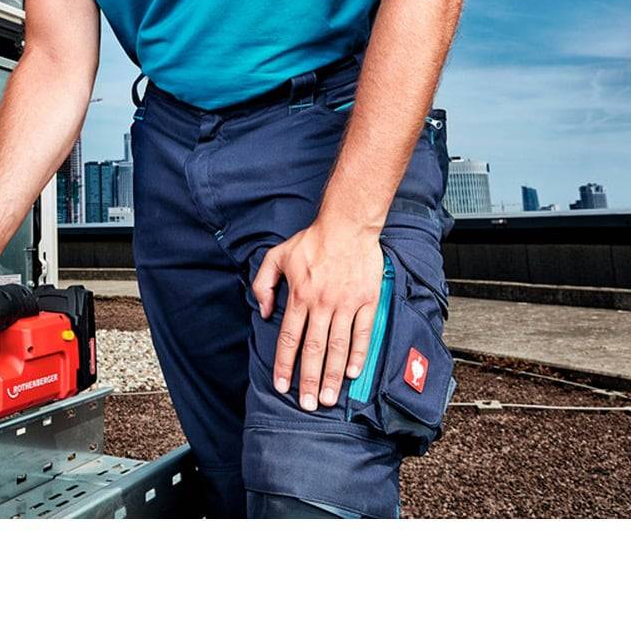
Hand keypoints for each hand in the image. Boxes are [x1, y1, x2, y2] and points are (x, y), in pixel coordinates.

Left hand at [251, 218, 383, 411]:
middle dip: (309, 380)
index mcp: (299, 295)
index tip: (282, 386)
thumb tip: (263, 310)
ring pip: (338, 346)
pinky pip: (363, 333)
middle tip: (308, 405)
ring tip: (330, 398)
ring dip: (333, 375)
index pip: (289, 338)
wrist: (348, 225)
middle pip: (314, 349)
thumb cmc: (312, 240)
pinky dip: (358, 354)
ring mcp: (346, 303)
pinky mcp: (367, 300)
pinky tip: (353, 373)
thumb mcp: (278, 255)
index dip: (285, 365)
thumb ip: (264, 283)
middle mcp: (322, 303)